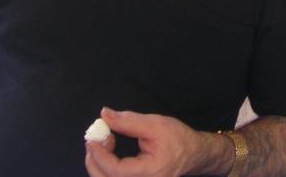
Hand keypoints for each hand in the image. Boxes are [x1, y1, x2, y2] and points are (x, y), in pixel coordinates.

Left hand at [84, 108, 229, 176]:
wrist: (193, 154)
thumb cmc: (178, 139)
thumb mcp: (155, 124)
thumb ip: (128, 121)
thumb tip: (104, 115)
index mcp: (150, 172)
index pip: (116, 170)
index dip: (100, 155)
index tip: (92, 138)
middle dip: (94, 160)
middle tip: (94, 139)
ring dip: (98, 164)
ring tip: (103, 143)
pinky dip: (105, 168)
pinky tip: (108, 152)